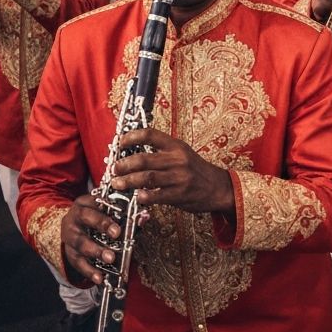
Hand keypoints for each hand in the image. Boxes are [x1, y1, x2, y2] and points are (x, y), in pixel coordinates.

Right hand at [61, 193, 120, 285]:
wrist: (73, 225)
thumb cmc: (96, 215)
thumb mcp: (106, 209)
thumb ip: (125, 212)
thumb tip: (144, 217)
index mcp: (84, 203)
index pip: (94, 204)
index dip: (106, 214)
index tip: (118, 226)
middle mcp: (74, 218)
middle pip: (86, 219)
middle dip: (102, 226)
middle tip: (116, 235)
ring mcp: (69, 237)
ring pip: (81, 243)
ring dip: (96, 252)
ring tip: (110, 259)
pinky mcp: (68, 253)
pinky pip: (77, 263)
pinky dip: (89, 271)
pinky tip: (99, 277)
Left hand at [110, 127, 234, 214]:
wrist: (217, 187)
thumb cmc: (195, 170)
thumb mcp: (183, 154)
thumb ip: (162, 152)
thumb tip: (133, 154)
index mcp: (176, 146)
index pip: (150, 135)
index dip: (132, 137)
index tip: (120, 143)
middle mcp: (177, 159)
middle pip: (144, 159)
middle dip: (124, 164)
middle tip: (114, 169)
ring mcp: (179, 177)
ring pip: (147, 177)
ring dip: (128, 181)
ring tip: (117, 183)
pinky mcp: (179, 194)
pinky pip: (157, 195)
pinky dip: (144, 196)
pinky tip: (137, 197)